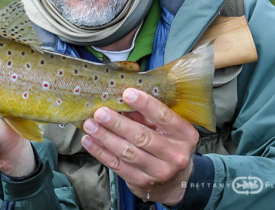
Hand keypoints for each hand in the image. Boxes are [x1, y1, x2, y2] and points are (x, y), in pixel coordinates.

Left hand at [81, 88, 198, 204]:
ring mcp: (159, 172)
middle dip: (118, 124)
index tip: (127, 93)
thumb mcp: (167, 128)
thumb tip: (122, 100)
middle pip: (142, 137)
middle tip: (100, 112)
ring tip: (90, 125)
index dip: (145, 104)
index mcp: (185, 135)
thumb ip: (147, 115)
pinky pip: (117, 165)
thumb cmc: (168, 144)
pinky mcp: (142, 182)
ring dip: (105, 137)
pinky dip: (101, 152)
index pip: (164, 117)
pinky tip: (89, 141)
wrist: (175, 182)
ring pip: (127, 152)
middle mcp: (176, 155)